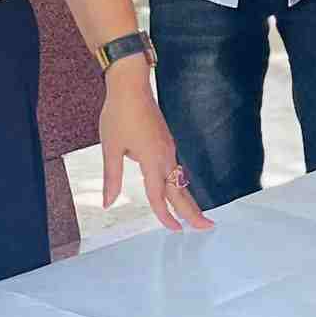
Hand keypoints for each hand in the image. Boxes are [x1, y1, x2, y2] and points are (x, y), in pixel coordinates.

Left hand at [99, 57, 212, 232]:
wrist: (131, 86)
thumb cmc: (119, 115)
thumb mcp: (111, 148)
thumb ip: (112, 178)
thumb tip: (107, 203)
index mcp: (152, 159)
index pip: (159, 195)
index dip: (165, 215)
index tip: (175, 231)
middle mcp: (165, 155)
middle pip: (181, 190)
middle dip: (193, 211)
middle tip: (207, 227)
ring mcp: (168, 147)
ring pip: (180, 179)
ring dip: (188, 199)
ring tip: (195, 216)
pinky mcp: (166, 141)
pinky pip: (176, 168)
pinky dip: (180, 184)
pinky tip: (178, 190)